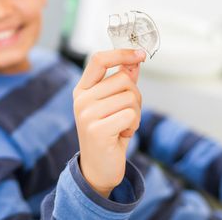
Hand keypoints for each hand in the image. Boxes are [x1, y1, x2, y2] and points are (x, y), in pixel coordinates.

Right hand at [73, 49, 145, 197]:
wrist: (99, 168)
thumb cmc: (108, 133)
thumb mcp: (114, 104)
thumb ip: (122, 82)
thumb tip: (134, 62)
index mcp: (82, 89)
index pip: (99, 60)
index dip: (121, 53)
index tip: (140, 54)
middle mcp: (81, 99)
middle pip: (123, 80)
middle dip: (135, 97)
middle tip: (127, 114)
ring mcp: (87, 114)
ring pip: (130, 97)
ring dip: (135, 114)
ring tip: (123, 126)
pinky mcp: (97, 130)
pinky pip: (130, 115)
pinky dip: (133, 125)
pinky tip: (122, 135)